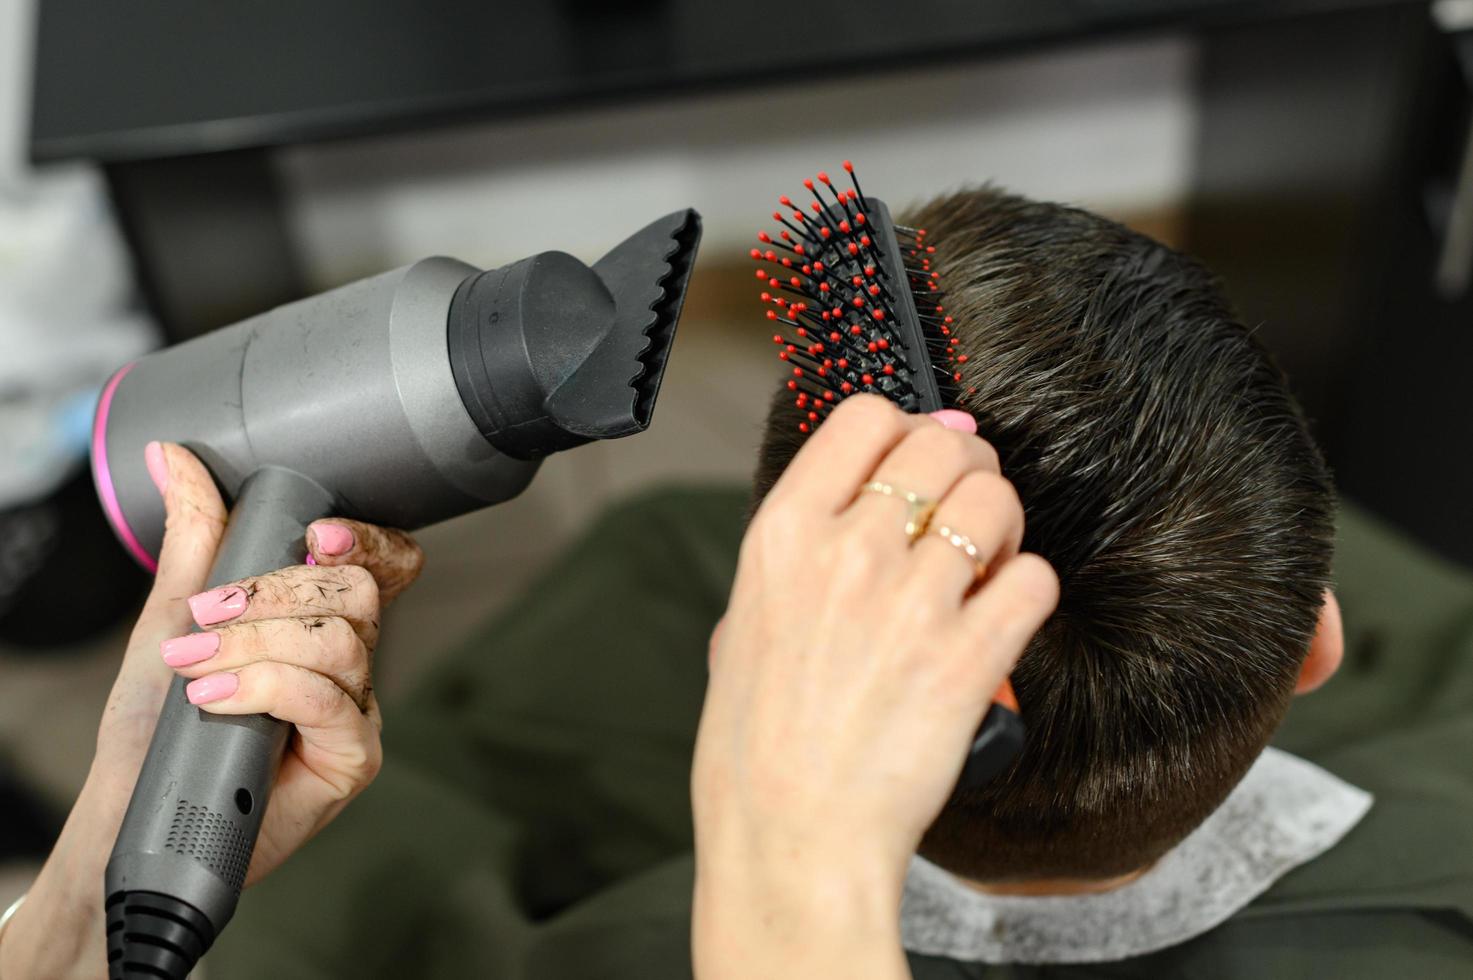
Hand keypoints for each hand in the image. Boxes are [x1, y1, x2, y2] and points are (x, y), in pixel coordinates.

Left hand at [0, 443, 423, 978]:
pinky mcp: (352, 758)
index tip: (315, 533)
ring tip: (194, 664)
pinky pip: (330, 702)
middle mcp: (349, 661)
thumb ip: (195, 537)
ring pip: (343, 644)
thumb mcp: (172, 614)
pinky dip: (266, 688)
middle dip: (277, 592)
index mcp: (321, 620)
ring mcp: (356, 710)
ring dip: (255, 645)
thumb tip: (173, 456)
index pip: (382, 563)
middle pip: (360, 594)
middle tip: (208, 613)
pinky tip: (216, 698)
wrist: (131, 809)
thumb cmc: (156, 724)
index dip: (367, 540)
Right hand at [690, 396, 1058, 978]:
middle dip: (967, 466)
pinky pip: (1035, 581)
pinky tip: (1002, 616)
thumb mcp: (741, 621)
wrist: (787, 837)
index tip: (914, 454)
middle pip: (943, 444)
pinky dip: (1028, 591)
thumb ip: (800, 553)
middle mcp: (846, 552)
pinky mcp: (967, 660)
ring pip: (996, 501)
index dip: (903, 427)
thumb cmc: (757, 743)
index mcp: (782, 535)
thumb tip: (861, 496)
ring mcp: (909, 603)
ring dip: (1003, 525)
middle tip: (965, 505)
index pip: (863, 416)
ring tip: (986, 564)